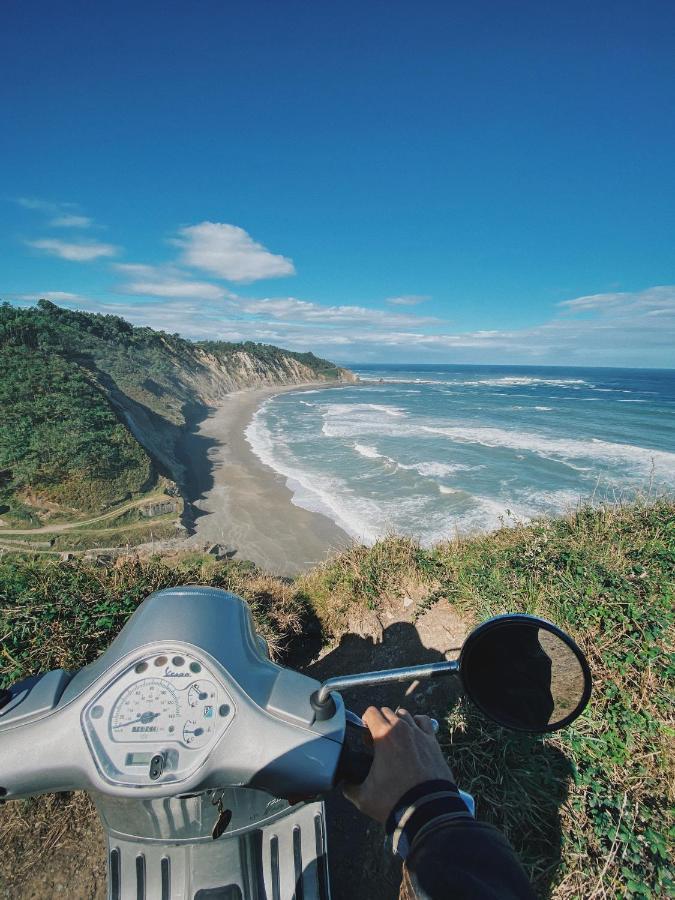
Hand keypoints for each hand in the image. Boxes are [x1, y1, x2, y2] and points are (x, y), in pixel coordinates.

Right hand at [343, 706, 454, 823]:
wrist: (427, 810)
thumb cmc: (395, 801)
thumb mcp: (363, 797)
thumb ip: (350, 787)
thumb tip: (346, 785)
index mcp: (383, 736)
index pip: (370, 712)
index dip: (365, 723)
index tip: (366, 738)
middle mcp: (402, 729)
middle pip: (386, 712)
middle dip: (379, 723)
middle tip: (377, 743)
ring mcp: (419, 733)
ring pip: (404, 714)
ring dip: (397, 722)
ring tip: (395, 740)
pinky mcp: (433, 742)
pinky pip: (424, 721)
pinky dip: (417, 723)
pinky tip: (414, 735)